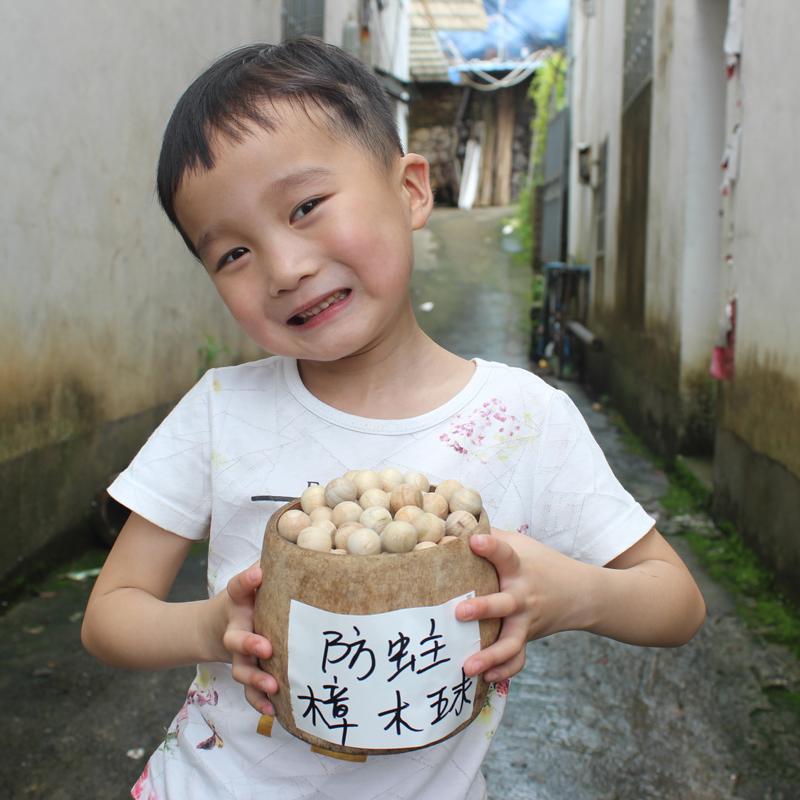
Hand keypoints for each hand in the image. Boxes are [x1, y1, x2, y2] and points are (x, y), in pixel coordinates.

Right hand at [216, 563, 278, 714]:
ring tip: (273, 686)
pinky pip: (250, 691)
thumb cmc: (249, 598)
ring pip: (242, 669)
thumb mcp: (255, 581)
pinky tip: (275, 711)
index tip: (259, 573)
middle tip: (266, 647)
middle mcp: (236, 628)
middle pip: (236, 638)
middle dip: (249, 644)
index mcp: (239, 601)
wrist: (216, 626)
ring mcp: (238, 654)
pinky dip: (260, 701)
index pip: (239, 587)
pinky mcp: (246, 671)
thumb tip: (305, 548)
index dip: (247, 579)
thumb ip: (273, 568)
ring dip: (256, 679)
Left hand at [456, 529, 590, 682]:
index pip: (504, 553)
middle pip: (505, 604)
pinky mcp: (528, 638)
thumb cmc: (540, 563)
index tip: (474, 542)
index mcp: (518, 567)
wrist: (582, 593)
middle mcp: (523, 596)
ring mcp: (527, 621)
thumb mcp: (520, 544)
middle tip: (459, 612)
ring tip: (467, 666)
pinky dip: (503, 670)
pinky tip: (484, 678)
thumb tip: (453, 525)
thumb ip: (490, 535)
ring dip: (490, 655)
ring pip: (510, 641)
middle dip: (483, 608)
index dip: (490, 547)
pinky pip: (517, 659)